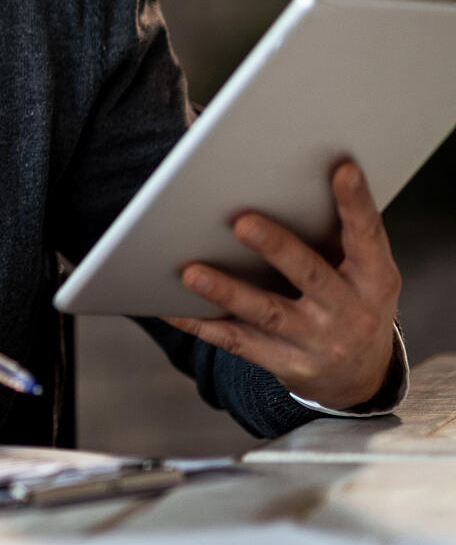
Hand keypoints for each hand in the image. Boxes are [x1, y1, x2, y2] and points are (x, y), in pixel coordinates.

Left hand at [163, 160, 401, 410]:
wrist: (360, 375)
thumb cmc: (352, 303)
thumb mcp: (364, 275)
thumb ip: (337, 239)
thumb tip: (286, 185)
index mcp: (374, 278)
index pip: (367, 235)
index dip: (356, 203)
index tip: (342, 169)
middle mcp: (351, 311)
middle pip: (310, 274)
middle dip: (277, 248)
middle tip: (242, 221)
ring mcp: (318, 341)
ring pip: (267, 313)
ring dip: (227, 292)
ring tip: (191, 272)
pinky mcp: (287, 364)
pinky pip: (236, 342)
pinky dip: (201, 323)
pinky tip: (169, 308)